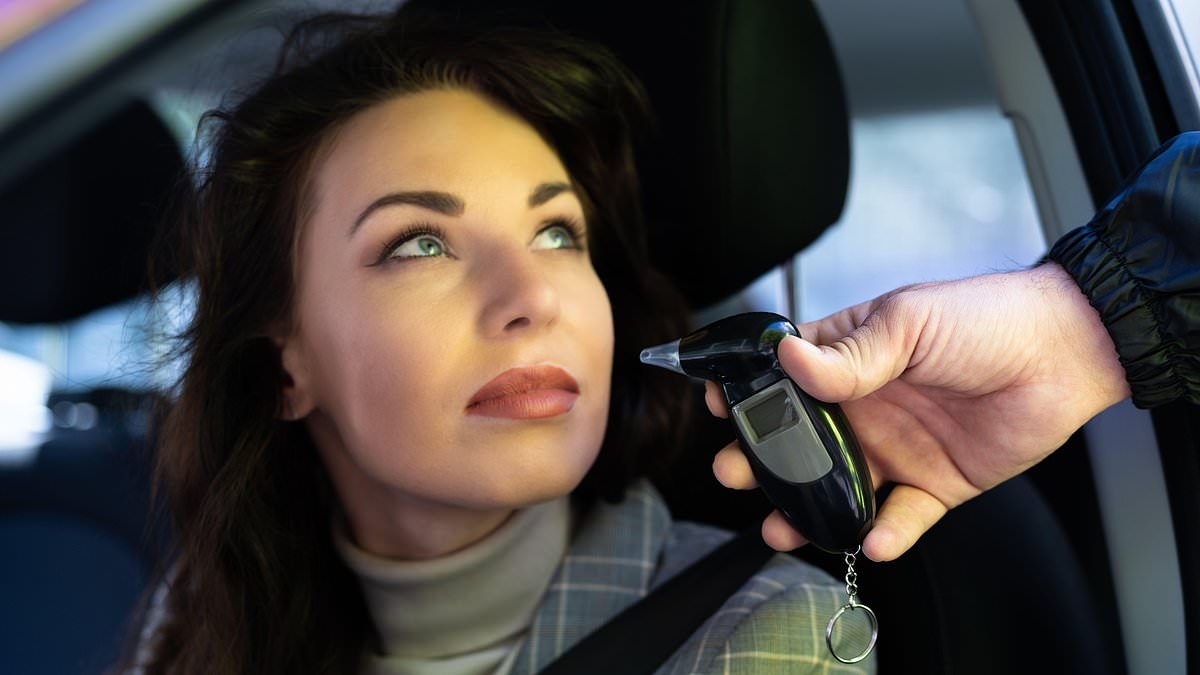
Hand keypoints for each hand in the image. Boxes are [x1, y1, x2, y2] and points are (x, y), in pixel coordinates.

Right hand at [706, 263, 1130, 561]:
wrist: (1064, 354)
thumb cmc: (986, 319)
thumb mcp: (908, 322)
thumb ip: (848, 353)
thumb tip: (787, 360)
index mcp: (849, 357)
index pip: (784, 378)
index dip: (748, 394)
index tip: (720, 406)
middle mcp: (864, 407)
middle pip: (799, 442)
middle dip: (763, 461)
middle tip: (735, 472)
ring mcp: (895, 448)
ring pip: (837, 489)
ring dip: (808, 510)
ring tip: (781, 528)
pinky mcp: (933, 485)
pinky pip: (900, 518)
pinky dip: (885, 533)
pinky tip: (871, 537)